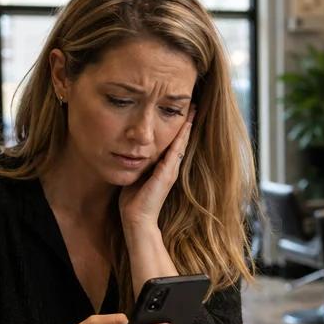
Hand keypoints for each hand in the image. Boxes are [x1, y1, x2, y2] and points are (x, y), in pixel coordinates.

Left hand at [119, 106, 195, 231]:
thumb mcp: (136, 175)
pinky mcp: (166, 174)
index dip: (177, 128)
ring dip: (187, 125)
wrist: (137, 219)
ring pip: (181, 142)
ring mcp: (170, 171)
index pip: (173, 143)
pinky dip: (181, 137)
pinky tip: (185, 125)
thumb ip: (138, 163)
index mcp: (163, 167)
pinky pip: (176, 151)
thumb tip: (130, 151)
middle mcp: (170, 167)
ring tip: (193, 109)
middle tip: (193, 104)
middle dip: (187, 122)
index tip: (180, 112)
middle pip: (181, 140)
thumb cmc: (134, 200)